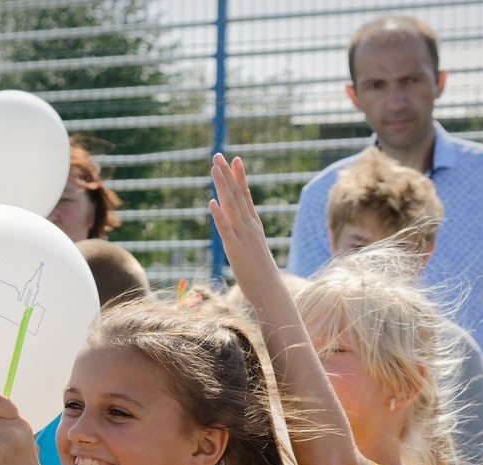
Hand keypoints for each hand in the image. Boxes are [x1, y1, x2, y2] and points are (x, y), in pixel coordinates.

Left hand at [207, 154, 278, 282]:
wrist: (270, 291)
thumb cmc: (260, 272)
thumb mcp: (251, 248)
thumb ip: (245, 236)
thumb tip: (240, 231)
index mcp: (253, 224)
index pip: (245, 195)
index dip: (239, 176)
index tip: (234, 159)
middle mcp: (249, 225)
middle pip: (237, 194)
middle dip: (227, 174)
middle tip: (218, 155)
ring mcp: (243, 235)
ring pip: (231, 206)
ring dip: (222, 186)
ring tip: (214, 169)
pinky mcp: (235, 248)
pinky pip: (225, 229)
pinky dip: (218, 215)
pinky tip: (211, 202)